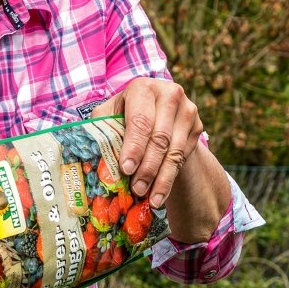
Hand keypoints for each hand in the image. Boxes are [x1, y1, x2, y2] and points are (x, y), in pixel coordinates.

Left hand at [92, 76, 203, 208]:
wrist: (157, 113)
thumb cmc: (125, 116)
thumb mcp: (110, 116)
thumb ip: (102, 130)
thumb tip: (91, 157)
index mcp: (142, 88)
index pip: (140, 121)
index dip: (133, 147)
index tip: (126, 169)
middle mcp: (169, 94)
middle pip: (159, 138)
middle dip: (147, 167)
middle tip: (137, 189)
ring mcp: (187, 110)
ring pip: (174, 151)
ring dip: (161, 178)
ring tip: (150, 199)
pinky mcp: (197, 126)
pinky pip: (183, 157)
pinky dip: (170, 177)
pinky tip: (160, 193)